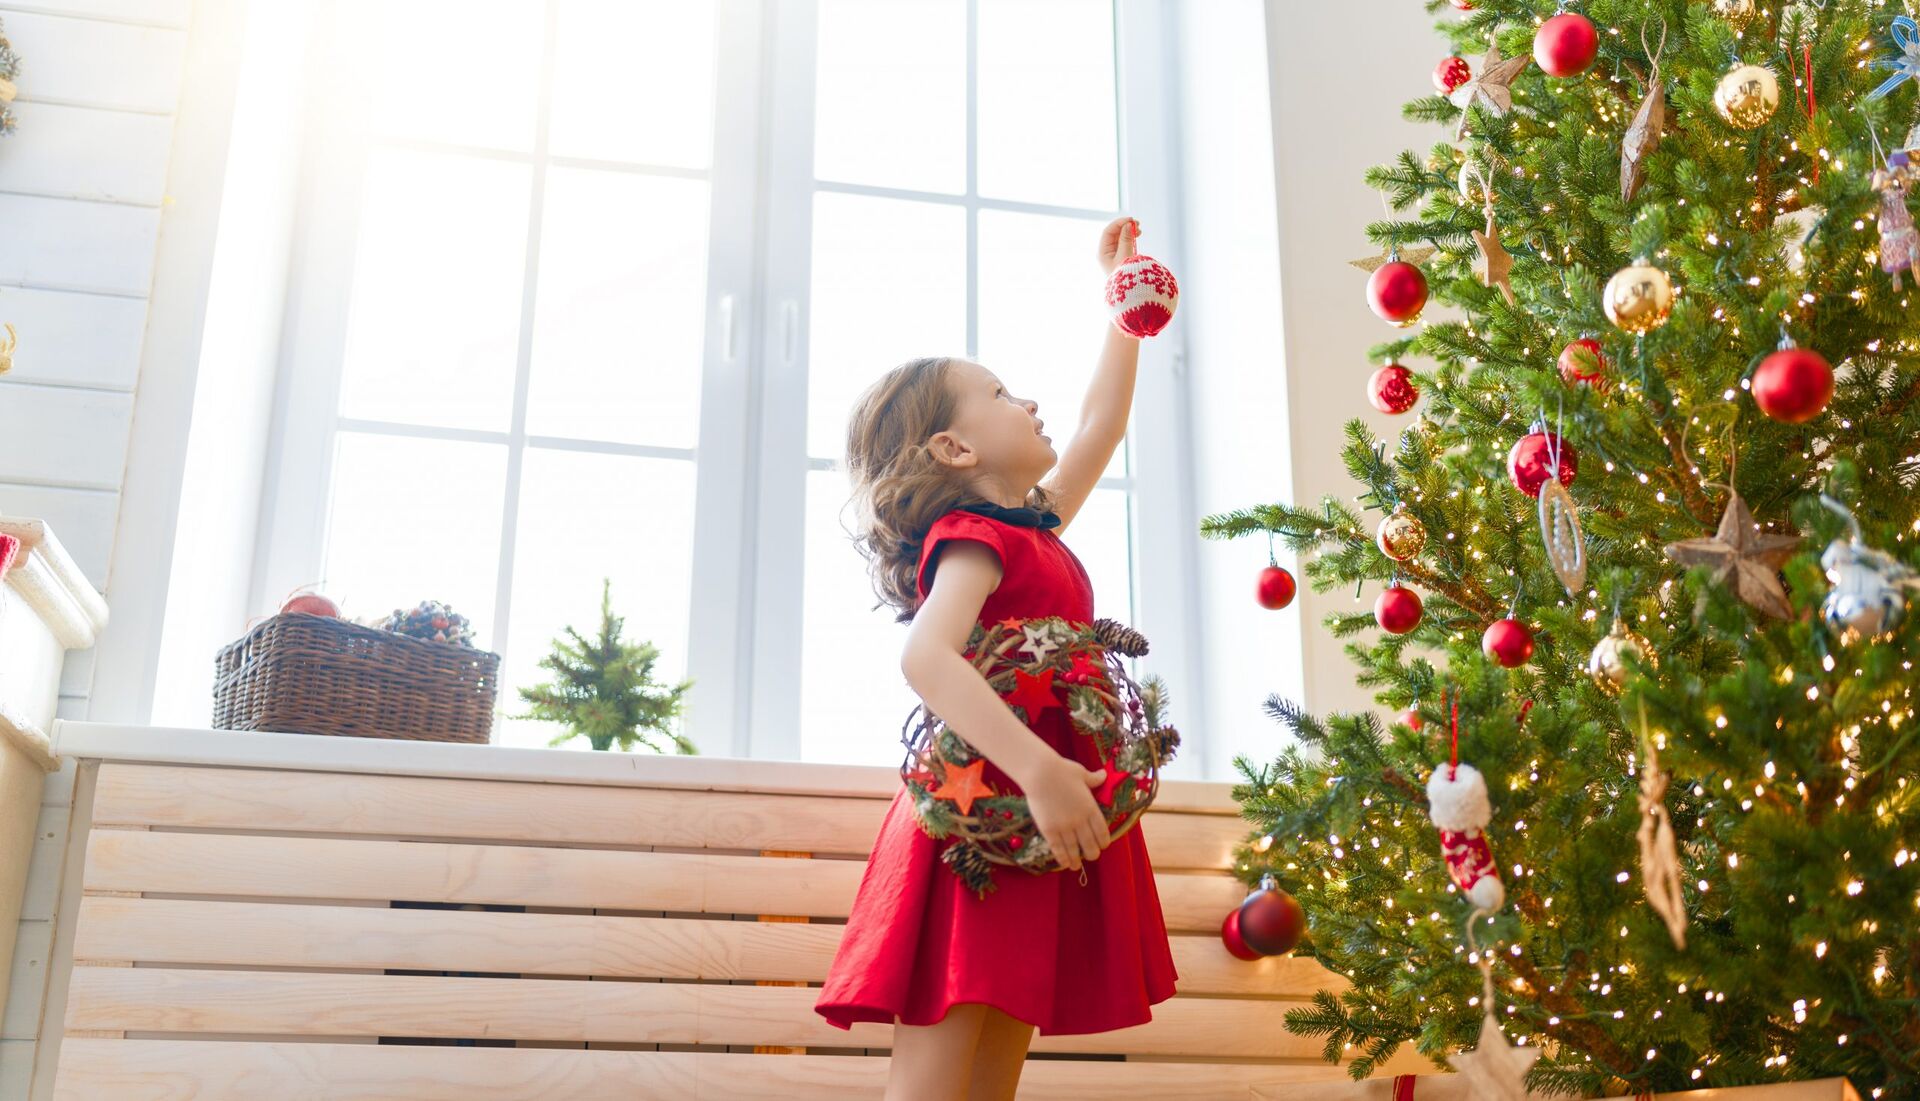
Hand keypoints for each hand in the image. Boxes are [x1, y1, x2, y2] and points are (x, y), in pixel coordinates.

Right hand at [1021, 753, 1112, 871]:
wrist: (1040, 773)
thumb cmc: (1062, 770)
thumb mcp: (1081, 773)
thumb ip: (1094, 779)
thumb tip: (1104, 775)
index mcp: (1091, 808)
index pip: (1102, 832)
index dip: (1104, 842)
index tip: (1103, 845)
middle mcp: (1080, 821)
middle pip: (1090, 845)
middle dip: (1092, 853)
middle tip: (1091, 855)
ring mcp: (1064, 827)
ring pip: (1074, 850)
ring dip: (1077, 860)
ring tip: (1076, 866)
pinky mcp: (1049, 830)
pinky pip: (1058, 849)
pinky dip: (1062, 858)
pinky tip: (1065, 864)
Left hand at [1097, 215, 1139, 273]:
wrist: (1130, 293)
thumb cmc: (1126, 276)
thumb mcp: (1126, 256)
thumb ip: (1127, 239)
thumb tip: (1128, 225)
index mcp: (1102, 253)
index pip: (1108, 232)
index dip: (1119, 223)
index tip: (1131, 220)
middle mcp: (1105, 253)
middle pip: (1113, 234)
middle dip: (1125, 227)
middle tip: (1137, 224)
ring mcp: (1112, 256)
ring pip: (1119, 238)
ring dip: (1128, 232)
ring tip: (1140, 230)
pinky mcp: (1120, 258)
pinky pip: (1123, 244)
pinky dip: (1130, 239)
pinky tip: (1138, 235)